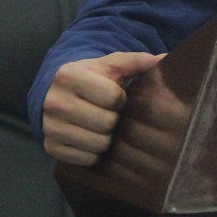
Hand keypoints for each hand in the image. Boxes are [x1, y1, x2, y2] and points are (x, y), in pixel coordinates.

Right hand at [42, 52, 162, 165]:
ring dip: (107, 137)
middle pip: (107, 123)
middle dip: (115, 119)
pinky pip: (86, 159)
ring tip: (101, 125)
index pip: (113, 97)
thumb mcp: (112, 64)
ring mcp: (50, 127)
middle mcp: (54, 102)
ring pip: (98, 144)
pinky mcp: (50, 148)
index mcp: (69, 75)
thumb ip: (138, 60)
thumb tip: (166, 58)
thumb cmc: (91, 78)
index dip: (121, 99)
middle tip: (109, 113)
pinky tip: (90, 137)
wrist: (56, 93)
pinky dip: (94, 152)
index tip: (115, 96)